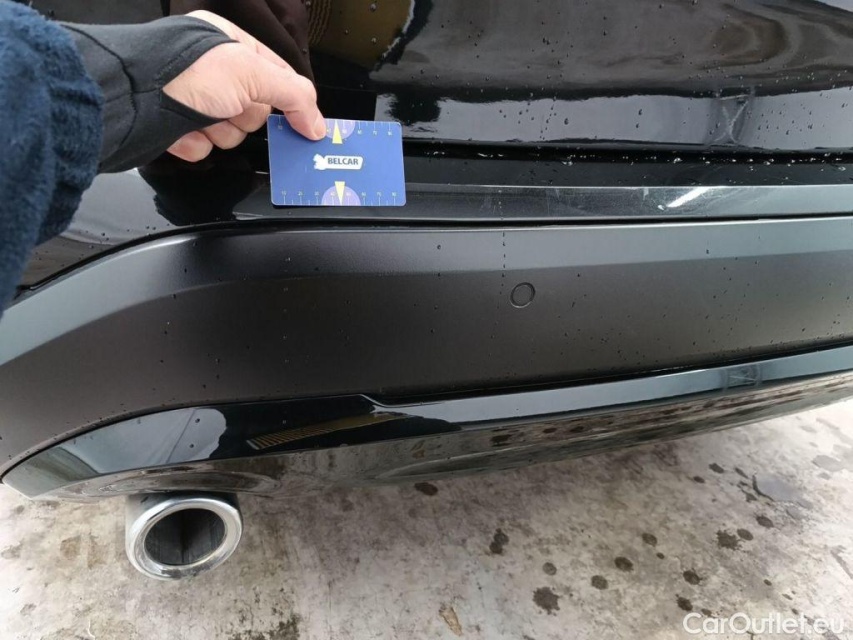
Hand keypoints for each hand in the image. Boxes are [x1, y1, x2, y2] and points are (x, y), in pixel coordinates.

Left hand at [162, 10, 324, 161]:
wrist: (131, 99)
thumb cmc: (184, 71)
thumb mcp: (252, 74)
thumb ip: (293, 96)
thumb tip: (317, 123)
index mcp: (227, 43)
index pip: (274, 73)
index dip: (287, 97)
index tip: (302, 122)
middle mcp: (209, 69)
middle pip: (253, 108)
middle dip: (244, 117)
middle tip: (232, 109)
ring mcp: (190, 98)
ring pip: (229, 131)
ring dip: (220, 132)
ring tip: (202, 120)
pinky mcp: (173, 125)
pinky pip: (202, 146)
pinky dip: (196, 144)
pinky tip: (184, 132)